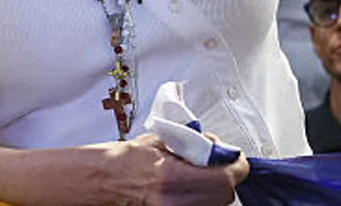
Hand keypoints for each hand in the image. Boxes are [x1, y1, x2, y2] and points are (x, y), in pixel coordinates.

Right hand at [89, 134, 247, 205]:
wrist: (103, 180)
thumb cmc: (126, 160)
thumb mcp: (162, 142)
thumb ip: (194, 144)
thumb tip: (217, 146)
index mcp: (172, 176)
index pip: (226, 177)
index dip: (236, 166)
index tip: (235, 159)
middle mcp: (174, 201)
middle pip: (225, 196)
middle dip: (226, 179)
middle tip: (219, 165)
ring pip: (214, 205)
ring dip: (215, 191)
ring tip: (199, 177)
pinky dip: (202, 199)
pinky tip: (191, 189)